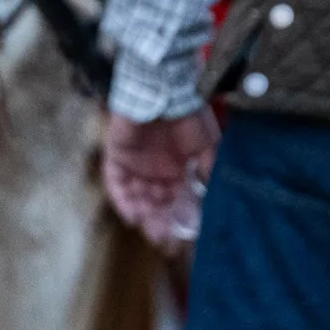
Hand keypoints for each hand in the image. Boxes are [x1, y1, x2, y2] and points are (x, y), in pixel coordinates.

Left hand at [102, 109, 215, 242]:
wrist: (164, 89)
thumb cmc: (189, 115)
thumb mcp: (207, 145)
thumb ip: (208, 170)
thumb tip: (213, 198)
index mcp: (179, 167)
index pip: (177, 200)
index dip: (179, 218)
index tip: (183, 236)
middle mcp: (157, 168)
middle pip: (156, 203)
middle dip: (160, 222)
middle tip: (164, 240)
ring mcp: (136, 163)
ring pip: (137, 197)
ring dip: (144, 214)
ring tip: (151, 229)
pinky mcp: (116, 155)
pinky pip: (116, 182)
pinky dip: (123, 201)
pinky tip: (133, 217)